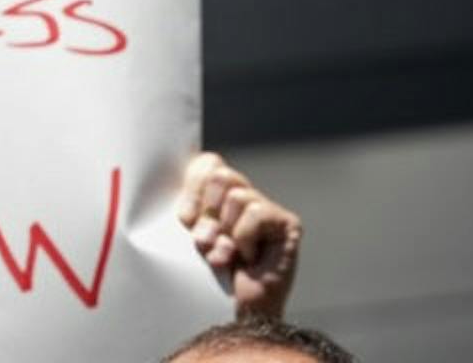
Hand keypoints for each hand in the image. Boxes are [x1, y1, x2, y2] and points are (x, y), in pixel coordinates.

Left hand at [177, 151, 301, 321]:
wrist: (237, 310)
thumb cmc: (210, 275)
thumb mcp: (192, 236)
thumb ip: (190, 213)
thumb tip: (187, 208)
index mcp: (219, 195)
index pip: (208, 163)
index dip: (192, 188)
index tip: (185, 219)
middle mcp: (245, 196)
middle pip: (220, 173)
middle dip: (206, 209)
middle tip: (204, 239)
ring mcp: (268, 208)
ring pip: (236, 195)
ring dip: (224, 229)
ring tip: (226, 252)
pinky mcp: (287, 222)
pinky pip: (255, 213)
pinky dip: (244, 238)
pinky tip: (249, 257)